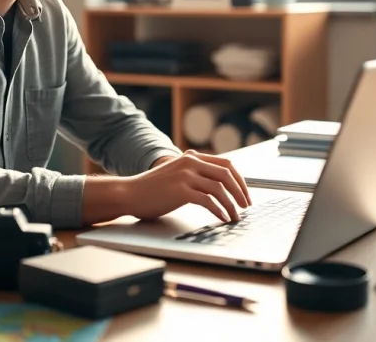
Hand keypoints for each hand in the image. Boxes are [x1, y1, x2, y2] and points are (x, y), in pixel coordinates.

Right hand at [123, 150, 250, 223]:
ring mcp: (185, 175)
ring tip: (236, 217)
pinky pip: (208, 201)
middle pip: (226, 174)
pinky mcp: (180, 190)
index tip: (244, 194)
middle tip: (246, 206)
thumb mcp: (176, 174)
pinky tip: (222, 218)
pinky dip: (219, 211)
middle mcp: (190, 162)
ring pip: (219, 188)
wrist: (129, 193)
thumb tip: (220, 188)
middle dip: (240, 192)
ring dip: (232, 205)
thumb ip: (195, 175)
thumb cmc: (152, 189)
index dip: (240, 180)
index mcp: (191, 157)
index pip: (226, 164)